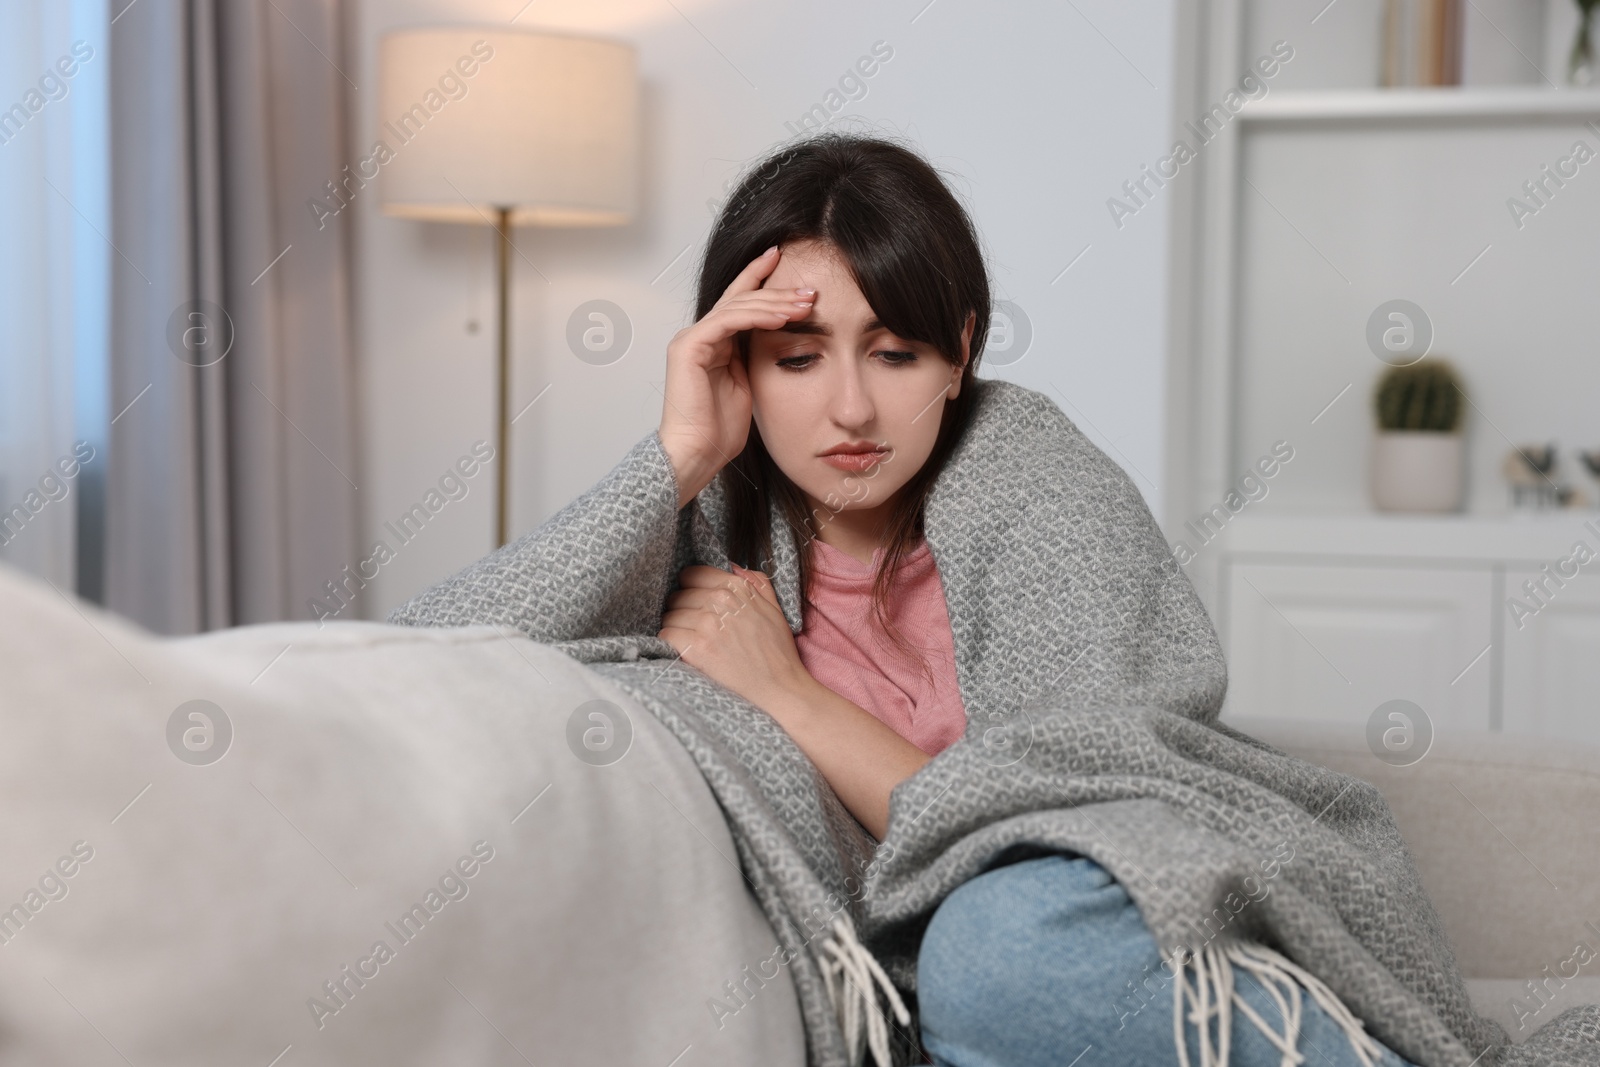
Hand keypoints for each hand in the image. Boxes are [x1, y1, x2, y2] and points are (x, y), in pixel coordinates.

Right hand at [658, 246, 816, 507]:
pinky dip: (756, 316)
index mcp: (714, 343)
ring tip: (803, 304)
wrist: (697, 453)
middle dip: (777, 292)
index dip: (760, 278)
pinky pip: (728, 321)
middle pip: (741, 298)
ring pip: (737, 305)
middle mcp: (700, 336)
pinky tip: (781, 317)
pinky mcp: (689, 347)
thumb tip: (779, 338)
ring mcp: (692, 339)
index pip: (739, 301)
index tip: (785, 262)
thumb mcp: (749, 384)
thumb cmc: (719, 430)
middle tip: (810, 292)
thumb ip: (755, 358)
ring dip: (774, 303)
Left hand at [658, 564, 810, 707]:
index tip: (693, 602)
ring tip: (690, 641)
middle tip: (692, 627)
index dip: (690, 589)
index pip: (691, 574)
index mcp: (736, 587)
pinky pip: (666, 635)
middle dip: (681, 610)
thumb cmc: (777, 650)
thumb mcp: (774, 608)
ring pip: (669, 616)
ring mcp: (707, 624)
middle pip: (677, 597)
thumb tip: (733, 566)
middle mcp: (719, 601)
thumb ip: (756, 582)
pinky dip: (670, 644)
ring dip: (675, 628)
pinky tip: (685, 651)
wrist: (779, 686)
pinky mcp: (696, 648)